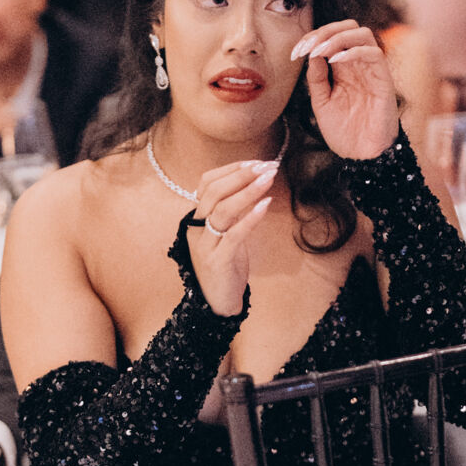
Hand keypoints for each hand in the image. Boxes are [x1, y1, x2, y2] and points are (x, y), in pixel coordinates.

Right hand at [186, 158, 278, 315]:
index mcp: (196, 219)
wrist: (218, 304)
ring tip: (269, 179)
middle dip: (242, 175)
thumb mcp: (227, 234)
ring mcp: (205, 245)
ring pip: (223, 210)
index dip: (231, 169)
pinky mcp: (218, 261)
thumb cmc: (226, 267)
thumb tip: (252, 186)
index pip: (206, 183)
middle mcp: (196, 229)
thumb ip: (233, 213)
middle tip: (267, 166)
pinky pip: (234, 234)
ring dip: (248, 191)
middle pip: (213, 192)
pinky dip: (250, 217)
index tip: (256, 162)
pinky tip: (266, 204)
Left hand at [292, 20, 399, 159]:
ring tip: (319, 52)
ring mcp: (372, 70)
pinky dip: (353, 52)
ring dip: (338, 37)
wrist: (361, 156)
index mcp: (344, 68)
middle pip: (349, 27)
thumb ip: (317, 78)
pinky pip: (374, 53)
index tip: (295, 52)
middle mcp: (359, 65)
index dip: (313, 38)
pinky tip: (334, 62)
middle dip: (325, 31)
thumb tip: (310, 54)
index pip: (332, 37)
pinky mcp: (383, 80)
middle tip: (306, 47)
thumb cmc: (344, 132)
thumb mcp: (321, 102)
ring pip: (363, 34)